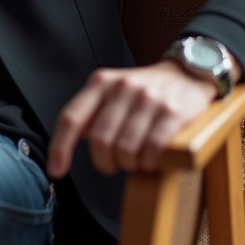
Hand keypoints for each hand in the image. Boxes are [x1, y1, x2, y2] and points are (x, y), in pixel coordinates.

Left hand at [46, 57, 236, 177]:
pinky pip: (152, 149)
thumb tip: (65, 148)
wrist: (187, 74)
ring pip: (126, 149)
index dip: (60, 147)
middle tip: (114, 165)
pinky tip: (151, 160)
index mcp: (101, 83)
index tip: (57, 170)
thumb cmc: (144, 91)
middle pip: (100, 140)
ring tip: (136, 161)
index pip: (71, 118)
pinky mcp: (173, 112)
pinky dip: (149, 162)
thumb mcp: (112, 92)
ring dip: (130, 164)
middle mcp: (122, 87)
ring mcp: (148, 98)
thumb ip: (91, 114)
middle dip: (105, 162)